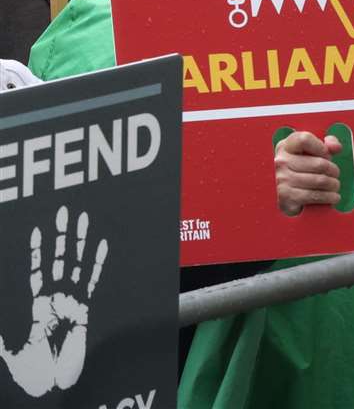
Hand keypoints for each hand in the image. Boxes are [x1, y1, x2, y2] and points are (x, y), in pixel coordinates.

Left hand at [0, 205, 107, 396]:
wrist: (52, 386)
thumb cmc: (30, 373)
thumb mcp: (7, 352)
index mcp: (38, 306)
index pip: (38, 271)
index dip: (38, 251)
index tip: (38, 228)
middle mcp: (56, 299)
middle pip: (59, 260)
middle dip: (61, 236)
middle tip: (64, 212)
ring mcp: (72, 302)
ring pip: (76, 265)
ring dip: (79, 242)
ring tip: (83, 219)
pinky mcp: (84, 310)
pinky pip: (91, 282)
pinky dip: (96, 263)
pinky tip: (100, 246)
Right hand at [275, 131, 342, 215]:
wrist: (288, 194)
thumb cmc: (304, 168)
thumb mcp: (315, 151)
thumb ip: (328, 144)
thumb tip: (336, 148)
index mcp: (286, 146)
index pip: (305, 139)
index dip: (322, 147)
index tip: (327, 155)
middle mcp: (281, 161)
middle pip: (319, 164)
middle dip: (334, 170)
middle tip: (335, 174)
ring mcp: (282, 179)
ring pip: (320, 181)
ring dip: (333, 185)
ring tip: (335, 185)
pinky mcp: (286, 196)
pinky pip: (315, 196)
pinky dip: (329, 197)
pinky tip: (333, 197)